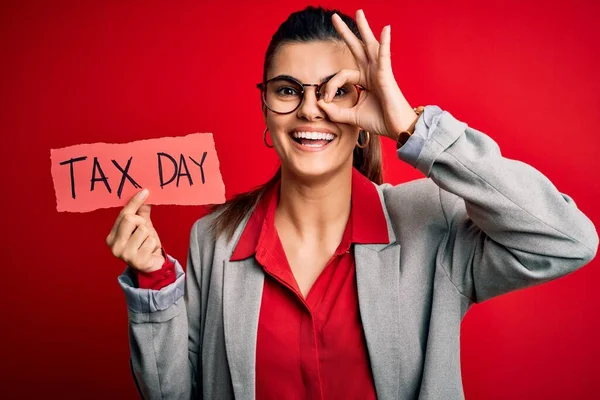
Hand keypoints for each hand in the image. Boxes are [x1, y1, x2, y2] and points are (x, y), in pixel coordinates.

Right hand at [106, 189, 164, 272]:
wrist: (152, 266)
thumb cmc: (145, 245)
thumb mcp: (143, 227)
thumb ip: (141, 212)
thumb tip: (144, 194)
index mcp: (112, 236)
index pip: (124, 214)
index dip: (135, 202)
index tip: (145, 191)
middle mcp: (114, 246)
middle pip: (130, 219)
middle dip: (142, 222)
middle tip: (144, 231)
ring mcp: (124, 255)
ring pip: (142, 230)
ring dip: (149, 235)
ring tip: (147, 243)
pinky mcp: (136, 261)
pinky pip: (150, 241)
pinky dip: (153, 244)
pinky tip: (150, 251)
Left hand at [317, 9, 417, 139]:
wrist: (396, 129)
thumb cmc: (379, 120)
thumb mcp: (351, 116)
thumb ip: (335, 111)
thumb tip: (319, 104)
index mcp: (363, 80)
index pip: (341, 75)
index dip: (329, 86)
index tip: (324, 100)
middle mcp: (371, 72)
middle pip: (356, 48)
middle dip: (346, 32)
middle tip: (334, 17)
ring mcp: (379, 72)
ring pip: (370, 46)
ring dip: (364, 28)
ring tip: (359, 12)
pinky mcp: (386, 76)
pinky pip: (384, 56)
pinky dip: (385, 42)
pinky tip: (386, 29)